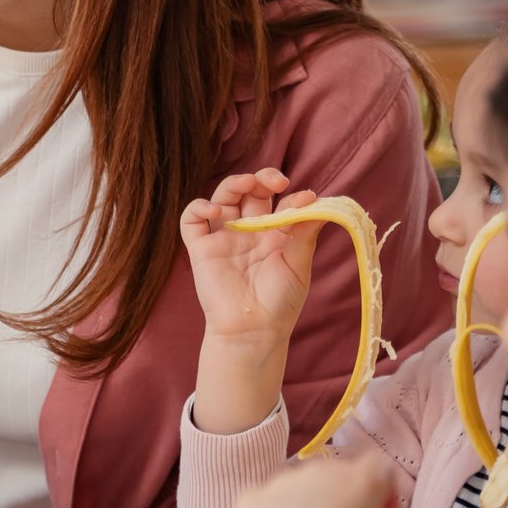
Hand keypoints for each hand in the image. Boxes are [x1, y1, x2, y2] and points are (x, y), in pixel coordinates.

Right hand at [181, 171, 323, 348]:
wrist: (253, 329)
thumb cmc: (280, 302)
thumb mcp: (299, 264)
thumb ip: (304, 233)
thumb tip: (317, 203)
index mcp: (274, 235)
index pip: (280, 203)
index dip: (292, 196)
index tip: (305, 198)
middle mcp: (247, 232)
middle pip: (249, 193)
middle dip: (262, 179)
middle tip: (276, 180)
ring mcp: (223, 238)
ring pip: (222, 198)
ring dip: (233, 183)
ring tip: (246, 183)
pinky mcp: (200, 248)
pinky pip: (191, 220)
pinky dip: (198, 208)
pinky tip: (215, 210)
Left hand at [215, 458, 453, 507]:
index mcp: (361, 479)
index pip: (382, 469)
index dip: (386, 494)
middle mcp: (321, 470)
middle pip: (342, 474)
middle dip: (351, 499)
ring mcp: (282, 480)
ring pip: (303, 486)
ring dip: (313, 506)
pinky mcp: (250, 496)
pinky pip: (267, 501)